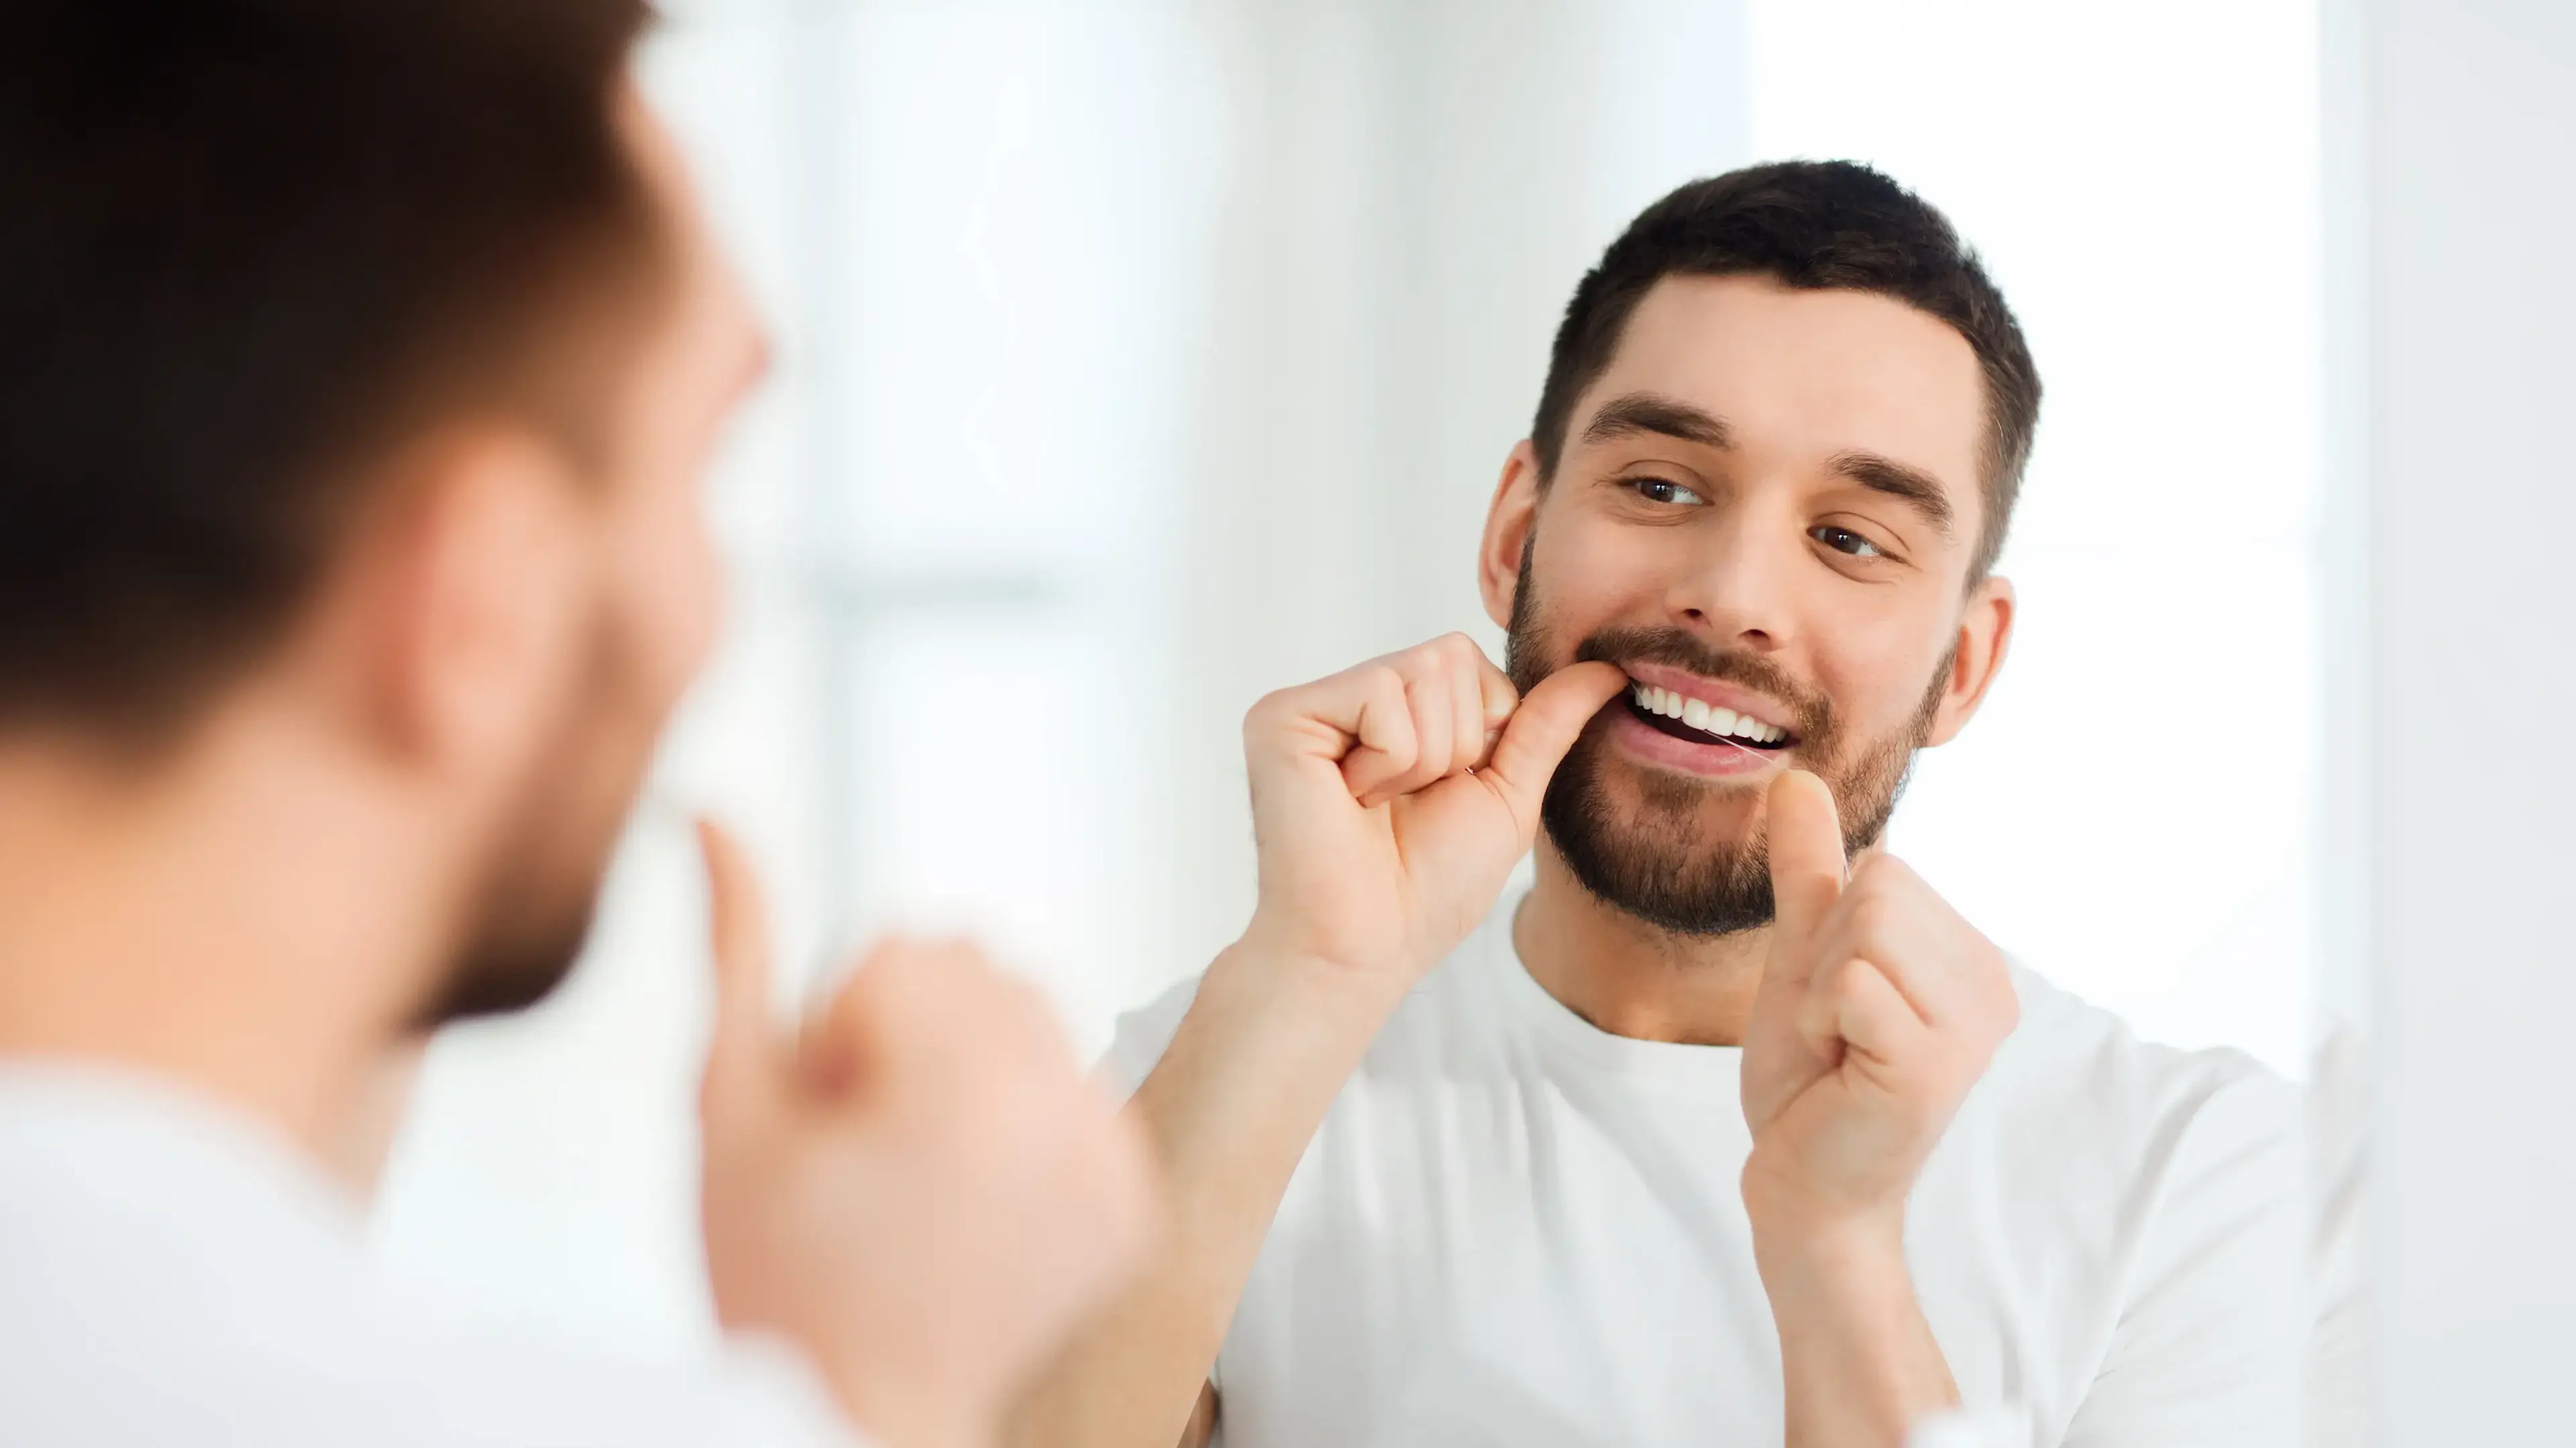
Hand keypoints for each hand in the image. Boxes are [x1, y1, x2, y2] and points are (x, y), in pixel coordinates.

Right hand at [694, 821, 1153, 1447]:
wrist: (861, 1413)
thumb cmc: (780, 1282)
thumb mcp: (727, 1105)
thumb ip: (736, 947)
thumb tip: (715, 818)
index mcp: (966, 1092)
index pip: (905, 949)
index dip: (838, 1026)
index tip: (828, 1116)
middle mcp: (1061, 1119)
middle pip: (978, 965)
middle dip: (910, 1031)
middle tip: (867, 1143)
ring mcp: (1110, 1163)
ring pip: (1033, 1012)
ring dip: (969, 1062)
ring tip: (916, 1168)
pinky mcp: (1134, 1199)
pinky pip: (1079, 1082)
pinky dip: (1026, 1116)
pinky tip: (971, 1193)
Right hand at [1237, 633, 1627, 989]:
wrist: (1370, 946)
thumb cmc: (1428, 887)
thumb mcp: (1506, 795)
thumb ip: (1547, 725)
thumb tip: (1609, 668)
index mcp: (1394, 711)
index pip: (1470, 660)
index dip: (1483, 732)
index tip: (1440, 793)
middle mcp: (1348, 697)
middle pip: (1451, 656)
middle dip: (1456, 744)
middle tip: (1405, 803)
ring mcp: (1313, 704)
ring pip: (1422, 671)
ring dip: (1425, 759)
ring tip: (1376, 805)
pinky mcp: (1282, 717)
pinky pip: (1380, 693)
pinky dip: (1389, 761)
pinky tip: (1350, 800)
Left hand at [1738, 772, 2017, 1242]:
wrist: (1802, 1183)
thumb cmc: (1810, 1079)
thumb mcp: (1804, 955)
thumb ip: (1810, 870)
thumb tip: (1795, 778)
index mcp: (1970, 957)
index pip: (1885, 867)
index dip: (1833, 932)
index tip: (1842, 1005)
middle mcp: (1992, 985)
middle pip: (1879, 884)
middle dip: (1827, 955)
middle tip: (1838, 1031)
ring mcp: (1971, 1027)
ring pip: (1865, 926)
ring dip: (1821, 989)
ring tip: (1841, 1048)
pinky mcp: (1933, 1065)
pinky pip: (1850, 982)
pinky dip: (1820, 1020)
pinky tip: (1842, 1072)